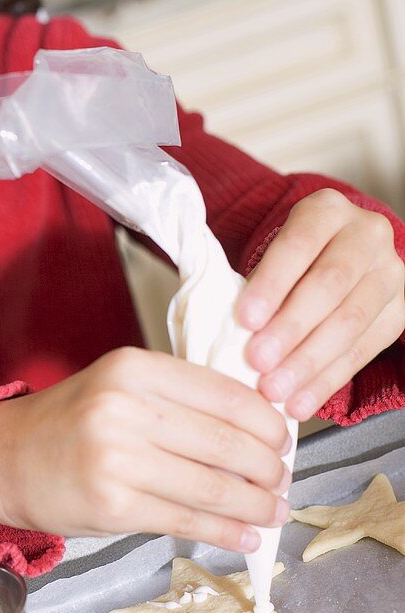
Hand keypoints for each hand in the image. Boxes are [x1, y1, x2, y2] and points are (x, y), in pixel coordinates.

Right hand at [0, 347, 291, 552]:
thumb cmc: (66, 424)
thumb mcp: (117, 388)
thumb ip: (177, 399)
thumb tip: (257, 429)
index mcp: (133, 368)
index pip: (226, 394)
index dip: (268, 422)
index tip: (283, 439)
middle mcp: (125, 409)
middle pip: (228, 442)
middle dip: (270, 468)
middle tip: (283, 481)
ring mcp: (118, 460)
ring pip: (214, 487)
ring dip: (257, 505)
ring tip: (275, 511)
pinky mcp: (113, 507)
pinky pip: (186, 521)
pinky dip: (226, 532)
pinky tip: (247, 537)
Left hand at [238, 189, 404, 419]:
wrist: (336, 258)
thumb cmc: (290, 263)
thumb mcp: (269, 256)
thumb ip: (252, 286)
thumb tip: (225, 334)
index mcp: (326, 211)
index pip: (297, 246)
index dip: (272, 284)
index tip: (245, 319)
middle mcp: (367, 235)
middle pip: (329, 285)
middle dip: (291, 328)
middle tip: (258, 361)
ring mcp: (390, 273)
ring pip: (351, 321)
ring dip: (309, 362)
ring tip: (275, 390)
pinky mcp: (398, 312)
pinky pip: (364, 352)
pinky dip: (327, 381)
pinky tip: (300, 401)